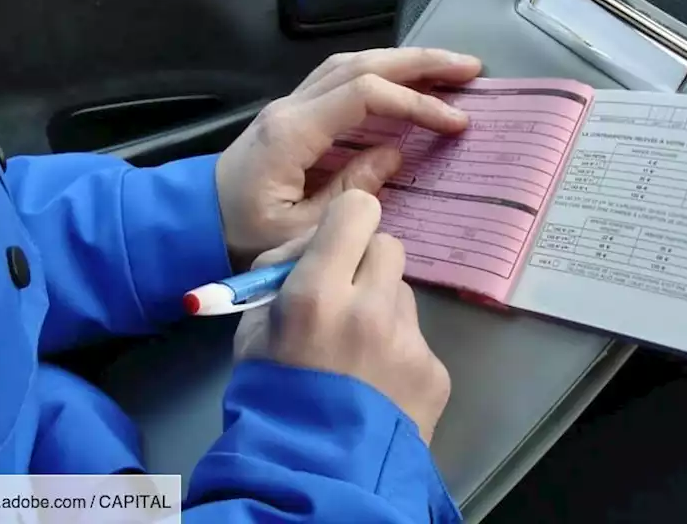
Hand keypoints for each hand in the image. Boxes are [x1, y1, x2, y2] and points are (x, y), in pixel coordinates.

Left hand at [216, 47, 480, 266]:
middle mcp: (292, 106)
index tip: (454, 123)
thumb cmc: (242, 234)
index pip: (365, 95)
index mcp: (292, 132)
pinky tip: (408, 82)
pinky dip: (381, 74)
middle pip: (362, 64)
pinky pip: (342, 79)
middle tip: (470, 68)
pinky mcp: (294, 114)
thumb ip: (350, 192)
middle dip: (420, 63)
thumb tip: (394, 155)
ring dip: (403, 62)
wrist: (193, 222)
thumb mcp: (299, 231)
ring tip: (448, 70)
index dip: (415, 104)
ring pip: (352, 64)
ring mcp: (291, 105)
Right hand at [234, 190, 450, 444]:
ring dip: (382, 308)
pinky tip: (376, 384)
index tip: (338, 243)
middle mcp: (370, 308)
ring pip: (403, 294)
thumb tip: (303, 254)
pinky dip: (398, 353)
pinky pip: (416, 340)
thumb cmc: (271, 402)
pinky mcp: (433, 370)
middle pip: (387, 245)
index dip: (348, 223)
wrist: (313, 476)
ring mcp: (408, 340)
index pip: (358, 210)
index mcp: (316, 293)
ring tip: (356, 352)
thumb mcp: (252, 334)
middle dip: (365, 263)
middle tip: (346, 295)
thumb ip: (280, 283)